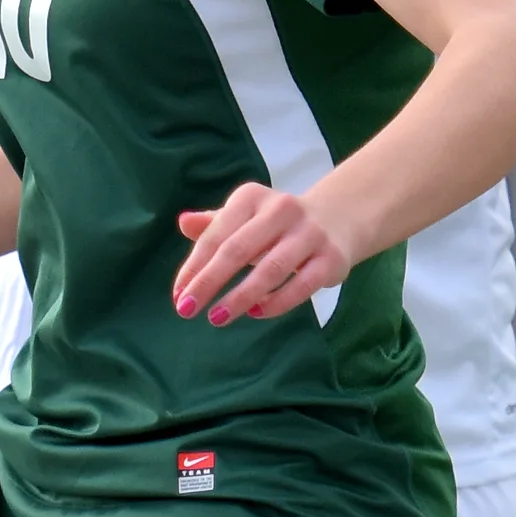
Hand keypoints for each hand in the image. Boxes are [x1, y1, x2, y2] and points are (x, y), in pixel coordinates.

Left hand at [172, 183, 352, 326]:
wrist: (337, 217)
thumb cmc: (276, 224)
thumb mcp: (244, 218)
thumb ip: (214, 225)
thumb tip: (183, 223)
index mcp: (252, 198)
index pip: (216, 235)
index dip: (194, 267)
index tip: (178, 296)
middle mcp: (281, 209)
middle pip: (238, 250)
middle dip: (208, 282)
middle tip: (186, 310)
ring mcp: (309, 233)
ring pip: (270, 269)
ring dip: (240, 297)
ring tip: (217, 318)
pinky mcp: (331, 258)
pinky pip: (301, 285)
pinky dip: (277, 302)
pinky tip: (256, 313)